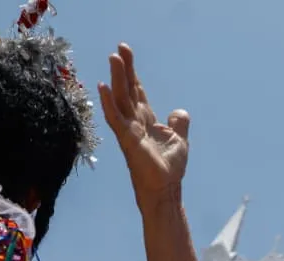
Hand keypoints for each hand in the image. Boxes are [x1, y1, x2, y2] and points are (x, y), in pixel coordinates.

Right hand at [99, 43, 190, 199]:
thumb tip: (179, 111)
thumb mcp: (180, 140)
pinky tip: (103, 87)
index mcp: (146, 121)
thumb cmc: (169, 169)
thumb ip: (179, 124)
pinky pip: (116, 118)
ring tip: (114, 58)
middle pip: (127, 91)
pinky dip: (108, 103)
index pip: (137, 92)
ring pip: (120, 99)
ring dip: (117, 78)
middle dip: (124, 69)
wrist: (165, 189)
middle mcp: (134, 122)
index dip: (133, 73)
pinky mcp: (128, 140)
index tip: (126, 53)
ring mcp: (129, 130)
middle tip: (120, 48)